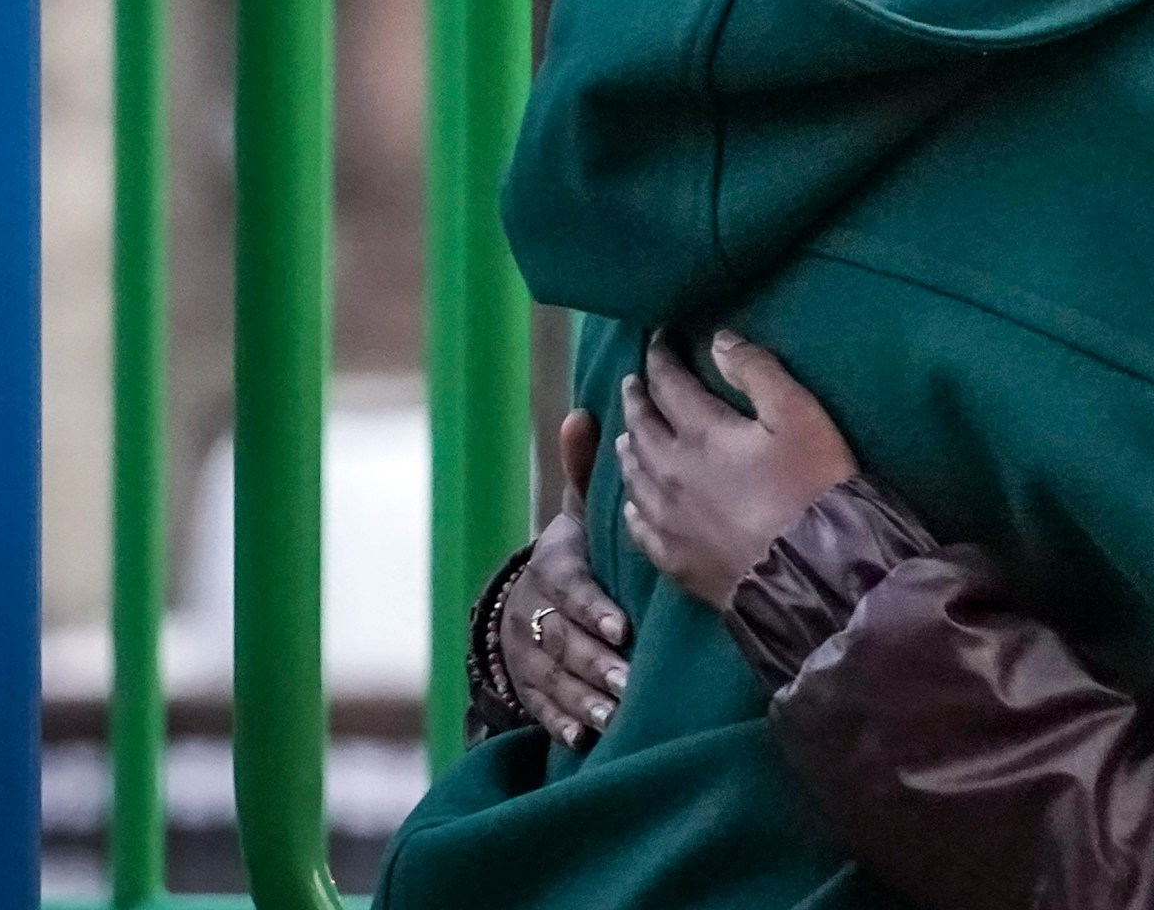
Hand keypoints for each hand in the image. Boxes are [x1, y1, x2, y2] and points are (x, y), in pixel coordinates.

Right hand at [499, 408, 632, 748]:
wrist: (527, 603)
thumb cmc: (573, 554)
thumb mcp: (575, 515)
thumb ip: (581, 472)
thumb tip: (584, 414)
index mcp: (550, 567)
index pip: (567, 588)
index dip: (591, 608)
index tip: (621, 627)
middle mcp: (531, 612)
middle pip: (560, 639)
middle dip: (593, 661)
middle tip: (628, 680)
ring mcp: (526, 653)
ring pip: (551, 677)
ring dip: (582, 697)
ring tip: (614, 713)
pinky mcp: (527, 687)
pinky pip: (540, 708)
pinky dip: (561, 722)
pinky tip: (584, 738)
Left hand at [619, 330, 860, 610]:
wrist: (812, 571)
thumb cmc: (812, 486)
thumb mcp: (799, 415)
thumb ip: (757, 372)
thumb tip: (718, 340)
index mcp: (700, 432)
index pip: (668, 383)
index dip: (661, 356)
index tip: (659, 338)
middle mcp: (670, 471)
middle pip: (640, 426)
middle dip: (636, 398)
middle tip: (633, 382)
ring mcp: (666, 518)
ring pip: (633, 473)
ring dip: (628, 446)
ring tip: (626, 434)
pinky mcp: (673, 559)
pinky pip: (638, 525)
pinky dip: (632, 503)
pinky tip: (634, 502)